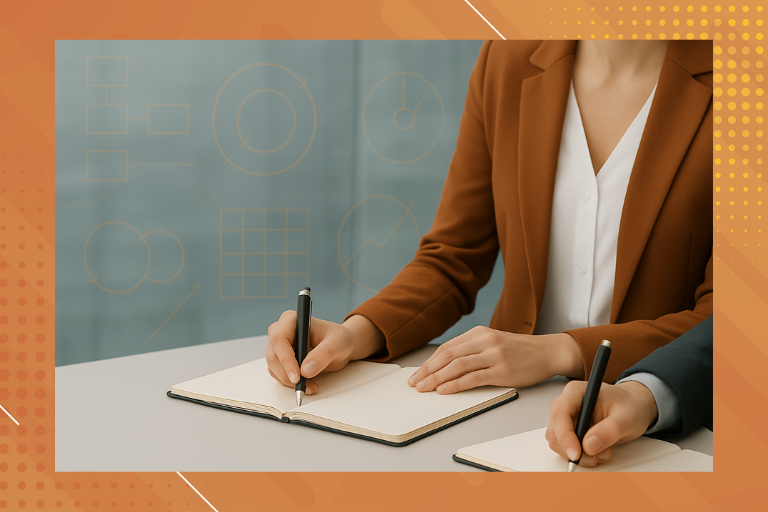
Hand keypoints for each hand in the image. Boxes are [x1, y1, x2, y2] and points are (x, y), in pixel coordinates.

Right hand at [266, 313, 384, 393]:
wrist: (341, 345)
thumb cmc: (339, 338)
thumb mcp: (337, 344)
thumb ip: (323, 354)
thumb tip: (305, 370)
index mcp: (291, 320)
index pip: (279, 339)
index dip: (286, 359)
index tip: (297, 376)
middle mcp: (281, 331)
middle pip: (273, 355)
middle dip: (287, 374)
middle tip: (303, 386)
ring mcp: (279, 346)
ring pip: (274, 367)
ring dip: (289, 381)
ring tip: (311, 385)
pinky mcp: (281, 359)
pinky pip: (279, 374)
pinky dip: (290, 383)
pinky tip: (307, 383)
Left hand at [406, 326, 583, 393]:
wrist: (548, 352)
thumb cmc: (519, 351)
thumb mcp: (493, 342)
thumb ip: (472, 350)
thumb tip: (445, 366)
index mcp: (479, 333)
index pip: (447, 348)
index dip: (429, 362)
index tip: (417, 373)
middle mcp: (484, 341)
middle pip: (448, 356)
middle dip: (427, 370)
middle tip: (414, 383)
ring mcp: (493, 355)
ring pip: (457, 366)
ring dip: (436, 378)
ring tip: (424, 388)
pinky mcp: (502, 370)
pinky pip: (473, 378)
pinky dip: (455, 384)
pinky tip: (444, 390)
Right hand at [545, 380, 658, 467]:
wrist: (634, 408)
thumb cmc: (630, 406)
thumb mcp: (627, 418)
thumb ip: (609, 430)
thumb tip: (588, 445)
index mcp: (576, 392)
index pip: (560, 413)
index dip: (564, 435)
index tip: (576, 454)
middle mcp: (566, 403)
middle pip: (555, 430)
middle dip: (573, 449)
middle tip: (596, 457)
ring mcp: (566, 418)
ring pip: (557, 442)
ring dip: (578, 454)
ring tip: (602, 454)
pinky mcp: (569, 430)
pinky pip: (565, 447)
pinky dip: (580, 456)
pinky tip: (597, 452)